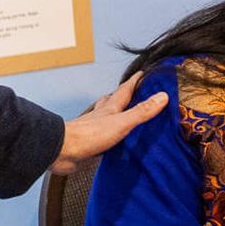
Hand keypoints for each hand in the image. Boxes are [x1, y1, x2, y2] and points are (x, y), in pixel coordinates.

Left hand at [51, 73, 168, 175]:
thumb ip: (142, 111)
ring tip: (123, 113)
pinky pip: (105, 138)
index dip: (134, 81)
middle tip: (132, 93)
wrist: (62, 151)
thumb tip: (162, 96)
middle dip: (123, 96)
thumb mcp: (122, 122)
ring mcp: (95, 130)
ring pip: (107, 118)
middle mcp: (102, 117)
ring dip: (114, 114)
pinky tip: (115, 140)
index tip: (142, 74)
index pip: (124, 90)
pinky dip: (112, 136)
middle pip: (113, 102)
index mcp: (110, 109)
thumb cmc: (89, 135)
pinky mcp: (92, 145)